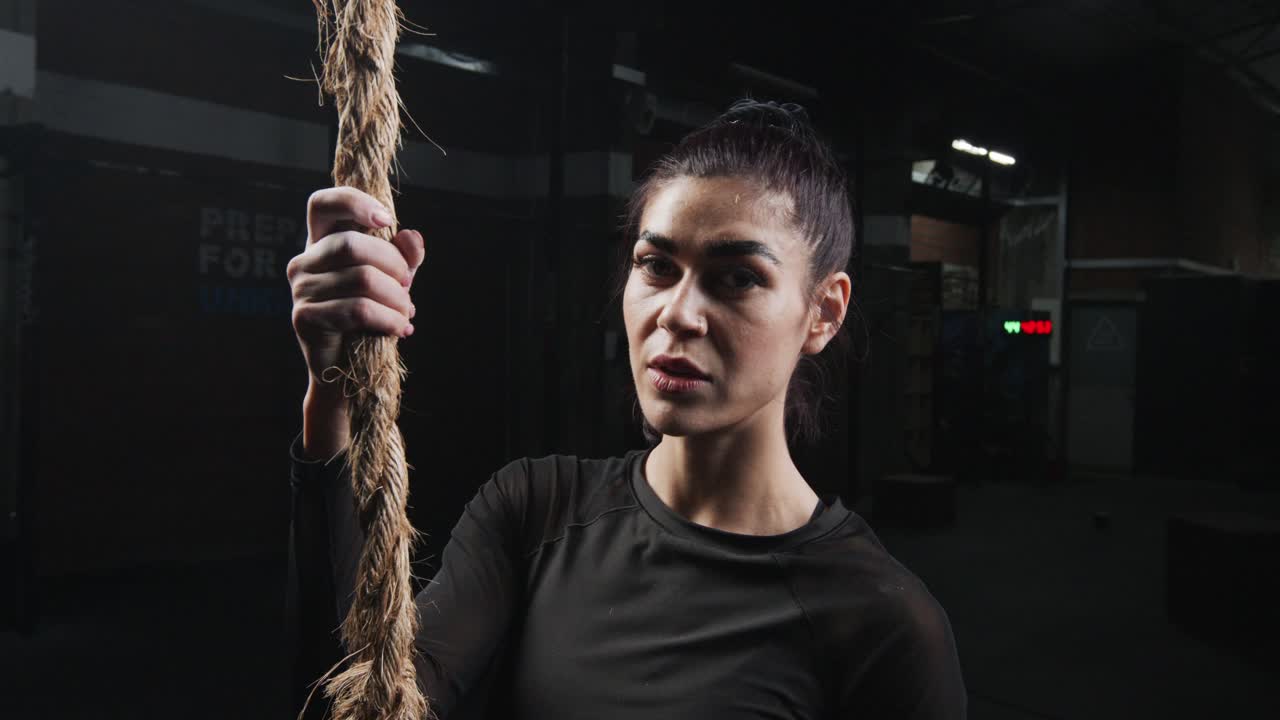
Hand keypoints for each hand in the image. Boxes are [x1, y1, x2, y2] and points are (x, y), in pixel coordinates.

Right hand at [286, 186, 424, 385]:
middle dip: (393, 265)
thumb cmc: (372, 318)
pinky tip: (401, 328)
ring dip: (397, 299)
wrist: (350, 371)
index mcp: (321, 243)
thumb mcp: (393, 281)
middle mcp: (304, 261)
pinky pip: (358, 309)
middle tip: (408, 287)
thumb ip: (404, 256)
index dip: (354, 203)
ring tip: (406, 314)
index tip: (386, 220)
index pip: (323, 203)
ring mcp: (300, 289)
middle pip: (353, 244)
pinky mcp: (304, 317)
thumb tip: (411, 237)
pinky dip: (389, 319)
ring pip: (362, 279)